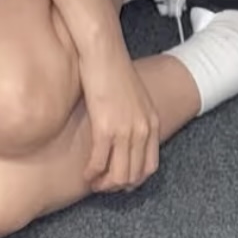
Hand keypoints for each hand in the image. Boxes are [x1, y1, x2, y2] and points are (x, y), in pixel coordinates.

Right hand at [78, 40, 159, 193]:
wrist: (104, 51)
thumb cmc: (114, 67)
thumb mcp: (134, 95)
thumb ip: (134, 115)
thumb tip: (124, 129)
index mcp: (152, 122)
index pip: (150, 165)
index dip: (135, 179)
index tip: (121, 181)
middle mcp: (142, 130)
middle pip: (134, 174)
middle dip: (117, 185)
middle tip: (103, 185)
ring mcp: (125, 131)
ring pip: (118, 174)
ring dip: (104, 184)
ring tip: (93, 182)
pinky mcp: (105, 128)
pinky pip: (99, 162)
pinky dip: (91, 173)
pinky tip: (85, 174)